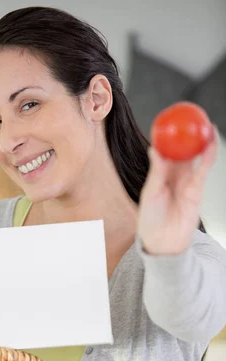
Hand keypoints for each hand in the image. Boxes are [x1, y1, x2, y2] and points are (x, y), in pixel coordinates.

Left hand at [137, 126, 217, 254]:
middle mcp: (174, 176)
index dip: (167, 137)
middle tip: (190, 117)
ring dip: (201, 141)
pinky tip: (211, 142)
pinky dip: (208, 155)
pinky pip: (204, 169)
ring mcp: (186, 181)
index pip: (164, 152)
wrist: (164, 243)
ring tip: (204, 124)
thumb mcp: (150, 194)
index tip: (169, 121)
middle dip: (187, 135)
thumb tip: (155, 149)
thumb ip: (156, 172)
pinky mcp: (197, 189)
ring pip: (196, 157)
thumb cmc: (151, 221)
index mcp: (158, 175)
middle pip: (182, 150)